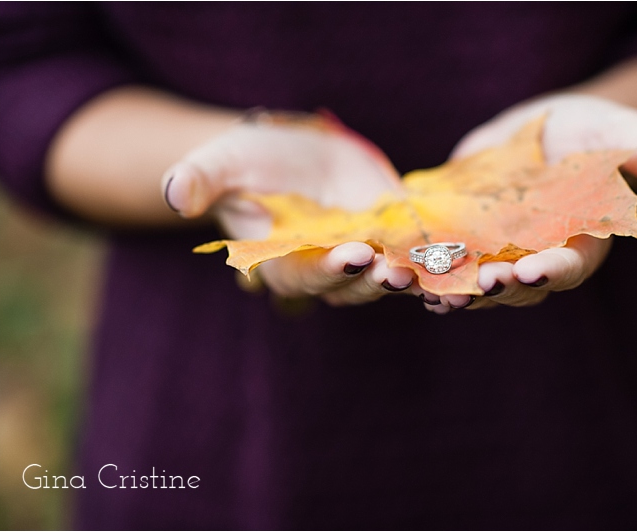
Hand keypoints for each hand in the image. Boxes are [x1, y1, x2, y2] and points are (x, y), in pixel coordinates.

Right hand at [162, 112, 414, 304]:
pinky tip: (463, 259)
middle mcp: (324, 270)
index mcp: (281, 262)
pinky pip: (417, 255)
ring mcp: (363, 256)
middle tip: (394, 269)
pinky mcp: (393, 237)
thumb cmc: (248, 159)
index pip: (303, 276)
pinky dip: (436, 261)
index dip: (326, 270)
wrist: (292, 150)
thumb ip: (198, 181)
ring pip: (388, 277)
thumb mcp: (218, 163)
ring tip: (431, 270)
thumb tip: (173, 194)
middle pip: (351, 285)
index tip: (350, 254)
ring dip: (410, 279)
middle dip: (373, 280)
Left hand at [418, 94, 636, 312]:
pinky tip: (397, 273)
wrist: (546, 131)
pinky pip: (439, 262)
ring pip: (472, 283)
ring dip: (449, 290)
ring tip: (427, 292)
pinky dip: (420, 270)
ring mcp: (495, 253)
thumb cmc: (593, 133)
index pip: (569, 265)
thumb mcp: (625, 136)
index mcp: (579, 242)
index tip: (534, 269)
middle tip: (479, 285)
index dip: (553, 269)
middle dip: (499, 287)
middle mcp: (535, 258)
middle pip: (517, 284)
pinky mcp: (461, 240)